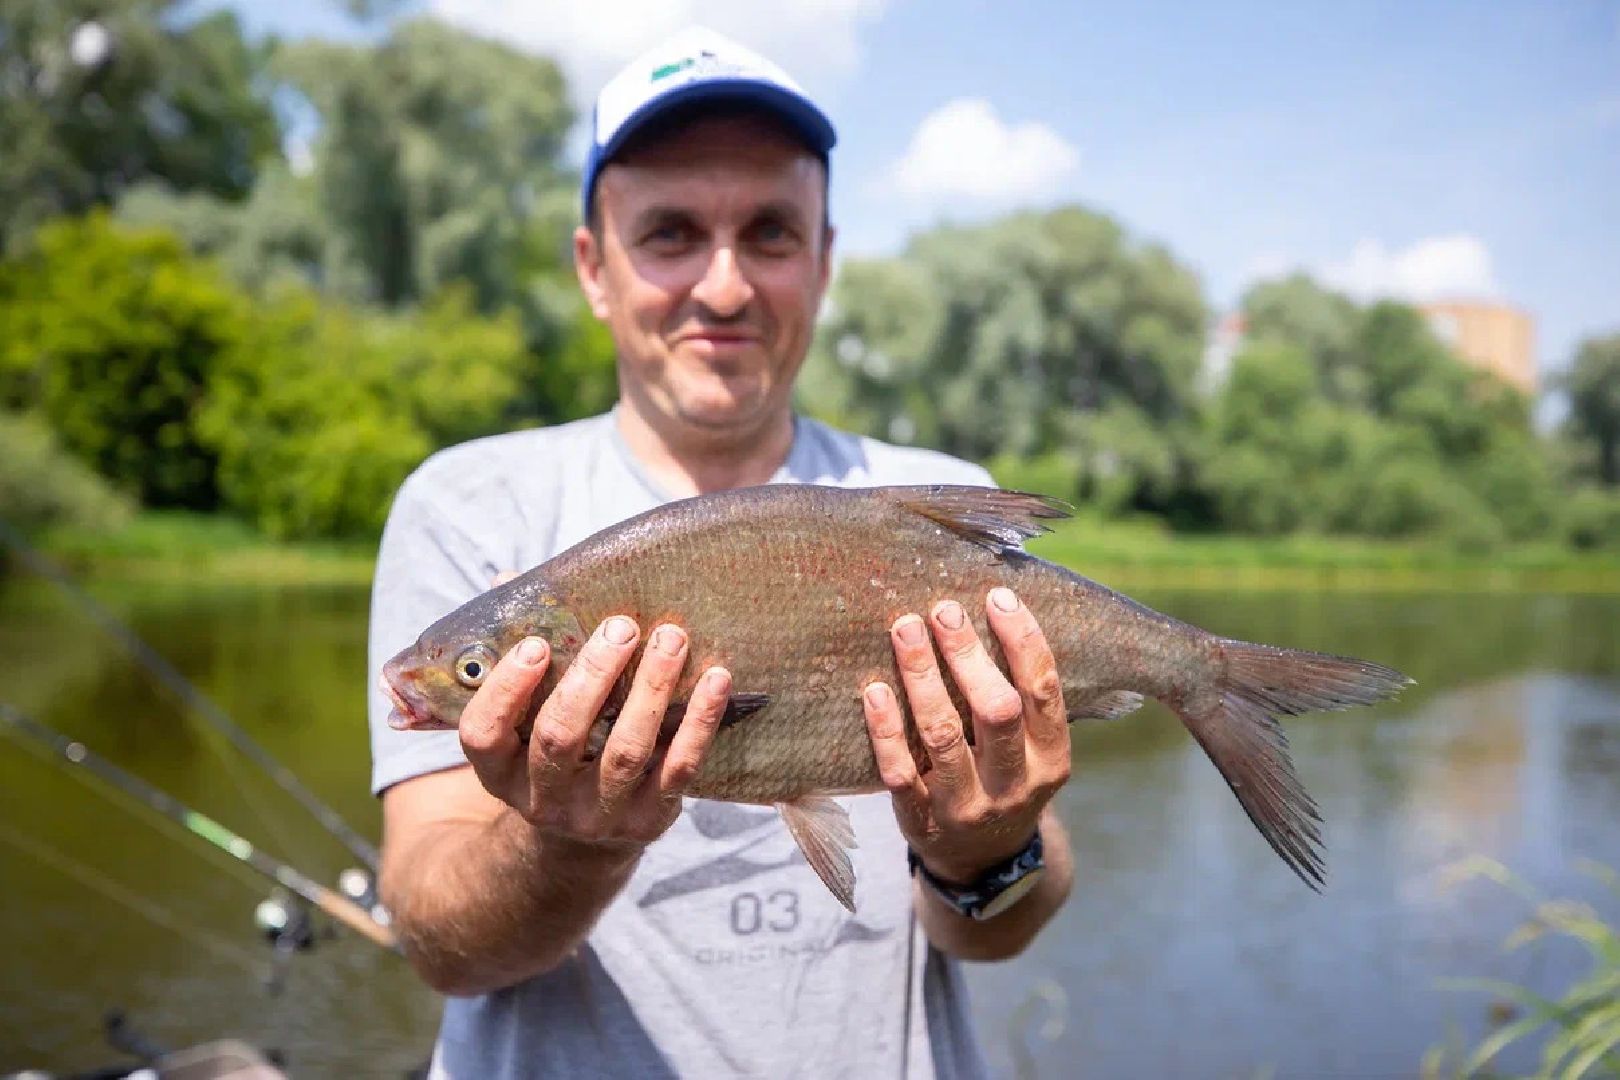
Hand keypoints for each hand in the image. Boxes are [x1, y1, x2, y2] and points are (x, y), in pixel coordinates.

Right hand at [457, 611, 732, 856]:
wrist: (587, 837)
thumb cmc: (554, 746)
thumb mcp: (524, 717)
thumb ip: (516, 654)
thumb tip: (508, 582)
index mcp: (499, 771)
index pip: (484, 734)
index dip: (506, 690)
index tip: (536, 645)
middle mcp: (543, 799)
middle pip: (559, 737)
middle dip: (591, 677)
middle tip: (621, 626)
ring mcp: (597, 815)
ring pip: (624, 751)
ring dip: (650, 689)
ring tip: (672, 638)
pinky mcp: (648, 820)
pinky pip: (677, 770)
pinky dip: (699, 723)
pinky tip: (715, 679)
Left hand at [863, 587, 1070, 884]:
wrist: (982, 864)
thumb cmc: (1004, 780)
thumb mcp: (1032, 751)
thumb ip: (1020, 699)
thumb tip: (993, 610)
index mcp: (1051, 760)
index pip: (1043, 691)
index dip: (1023, 640)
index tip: (998, 597)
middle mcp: (1014, 785)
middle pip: (996, 711)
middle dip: (968, 655)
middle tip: (943, 611)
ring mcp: (967, 807)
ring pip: (943, 736)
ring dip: (922, 677)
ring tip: (905, 630)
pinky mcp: (922, 822)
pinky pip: (900, 772)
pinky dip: (885, 730)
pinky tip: (874, 691)